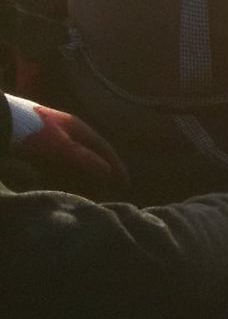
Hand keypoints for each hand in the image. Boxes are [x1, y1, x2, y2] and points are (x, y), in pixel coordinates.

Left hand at [4, 96, 128, 198]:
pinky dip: (65, 178)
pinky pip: (58, 167)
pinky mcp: (38, 150)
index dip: (116, 166)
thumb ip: (85, 158)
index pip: (104, 149)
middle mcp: (68, 133)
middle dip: (101, 175)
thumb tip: (108, 171)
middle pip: (90, 156)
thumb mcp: (61, 146)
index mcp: (78, 128)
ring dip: (83, 178)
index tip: (125, 184)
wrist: (2, 123)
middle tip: (109, 194)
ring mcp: (53, 141)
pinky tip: (65, 189)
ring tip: (89, 195)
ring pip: (74, 163)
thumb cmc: (32, 131)